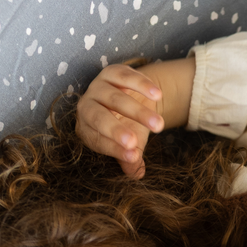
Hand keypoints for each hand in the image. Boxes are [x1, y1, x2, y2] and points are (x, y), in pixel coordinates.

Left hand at [76, 63, 164, 178]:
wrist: (134, 100)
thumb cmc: (129, 128)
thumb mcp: (131, 147)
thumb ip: (131, 160)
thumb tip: (136, 174)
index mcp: (88, 130)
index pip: (98, 141)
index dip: (115, 150)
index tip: (133, 158)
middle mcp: (87, 107)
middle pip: (99, 117)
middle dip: (116, 131)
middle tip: (134, 143)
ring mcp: (98, 87)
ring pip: (114, 98)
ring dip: (138, 112)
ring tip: (159, 125)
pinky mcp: (112, 72)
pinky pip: (125, 76)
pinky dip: (141, 84)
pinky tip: (158, 95)